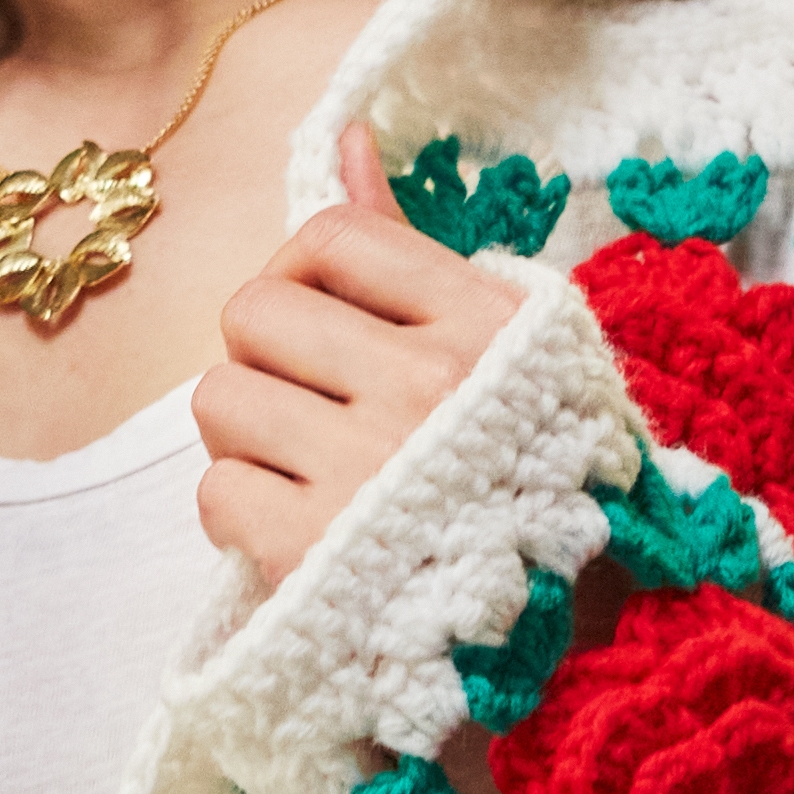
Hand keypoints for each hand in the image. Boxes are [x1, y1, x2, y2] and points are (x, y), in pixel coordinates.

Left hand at [195, 119, 518, 591]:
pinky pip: (217, 492)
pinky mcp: (311, 558)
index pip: (332, 238)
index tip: (322, 324)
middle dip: (266, 358)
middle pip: (253, 314)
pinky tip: (303, 533)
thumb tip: (344, 141)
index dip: (302, 274)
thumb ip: (413, 249)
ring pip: (219, 400)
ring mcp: (365, 476)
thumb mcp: (508, 353)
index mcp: (487, 328)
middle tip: (311, 406)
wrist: (576, 651)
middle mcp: (429, 392)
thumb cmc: (535, 487)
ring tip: (308, 472)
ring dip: (249, 438)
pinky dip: (246, 516)